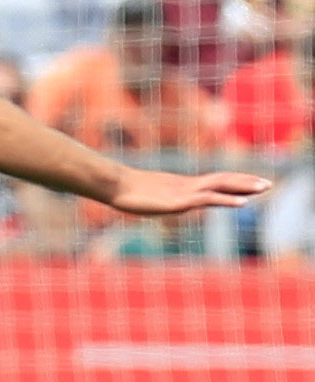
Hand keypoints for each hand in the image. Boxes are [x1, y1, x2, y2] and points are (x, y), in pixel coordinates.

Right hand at [105, 168, 268, 215]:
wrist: (113, 184)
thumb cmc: (122, 189)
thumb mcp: (142, 195)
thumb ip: (151, 196)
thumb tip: (148, 199)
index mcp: (181, 184)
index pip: (213, 180)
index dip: (233, 181)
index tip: (251, 183)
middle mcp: (187, 184)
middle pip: (222, 179)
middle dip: (246, 181)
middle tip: (268, 183)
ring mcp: (185, 191)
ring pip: (221, 185)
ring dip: (244, 186)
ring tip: (265, 188)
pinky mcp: (181, 200)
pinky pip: (209, 198)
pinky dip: (228, 199)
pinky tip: (243, 203)